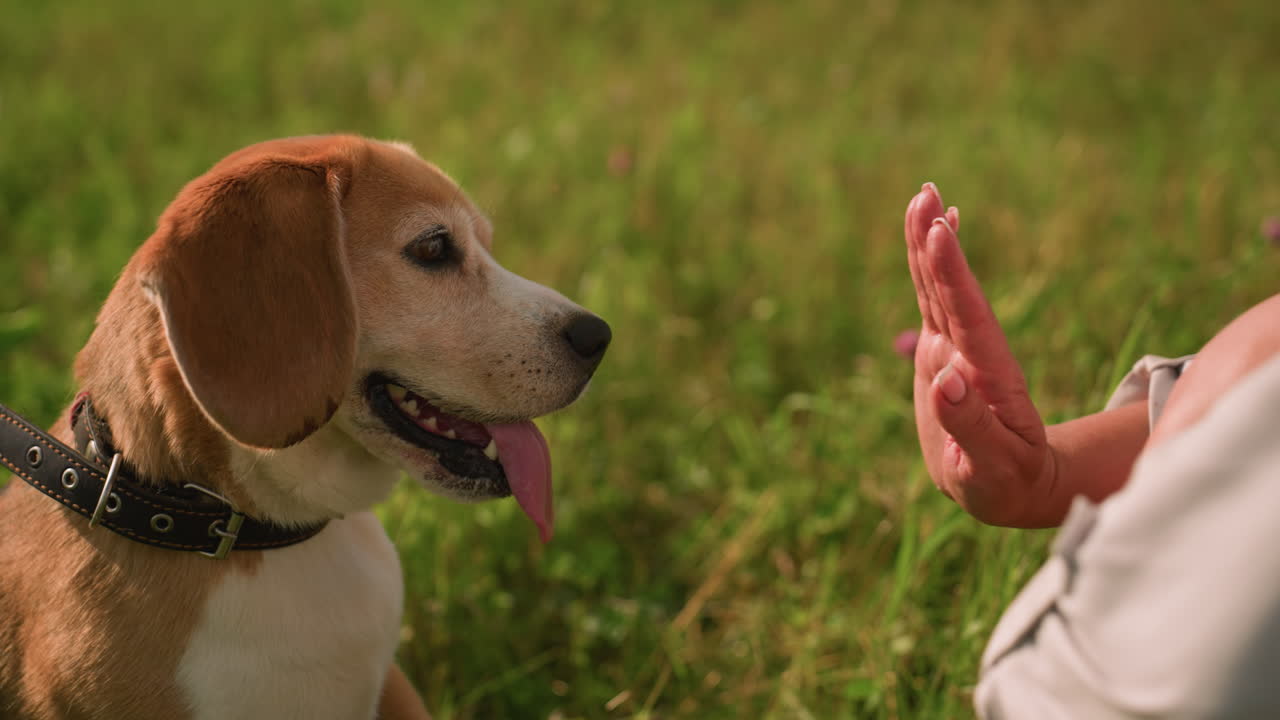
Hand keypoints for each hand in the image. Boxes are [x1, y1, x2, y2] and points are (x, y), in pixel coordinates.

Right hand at [905, 183, 1052, 525]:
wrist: (1012, 486)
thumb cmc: (1004, 484)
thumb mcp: (989, 467)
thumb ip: (969, 426)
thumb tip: (945, 378)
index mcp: (988, 375)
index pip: (967, 314)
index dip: (951, 273)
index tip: (939, 230)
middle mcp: (973, 353)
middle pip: (952, 288)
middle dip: (937, 241)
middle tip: (926, 192)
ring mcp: (957, 351)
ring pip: (940, 288)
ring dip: (931, 243)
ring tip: (925, 197)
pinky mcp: (942, 355)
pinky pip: (936, 302)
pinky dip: (934, 268)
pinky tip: (937, 234)